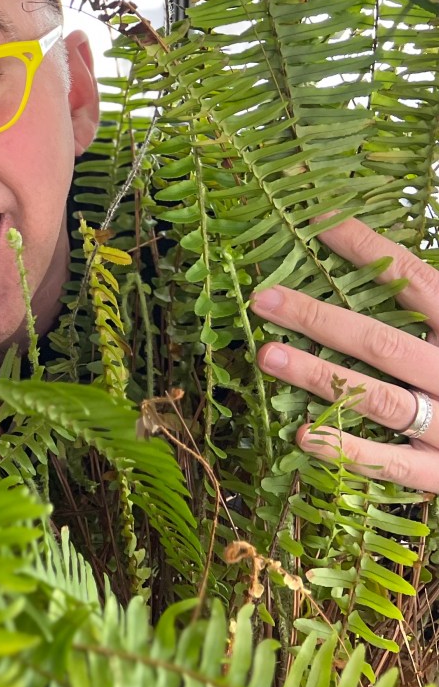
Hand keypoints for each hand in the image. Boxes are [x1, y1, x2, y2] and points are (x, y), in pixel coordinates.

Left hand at [250, 215, 438, 491]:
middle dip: (319, 318)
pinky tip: (302, 434)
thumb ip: (429, 300)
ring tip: (267, 354)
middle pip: (383, 342)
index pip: (416, 281)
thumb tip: (381, 256)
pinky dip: (346, 450)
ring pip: (379, 399)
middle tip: (264, 298)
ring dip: (318, 376)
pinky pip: (391, 464)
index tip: (315, 221)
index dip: (367, 249)